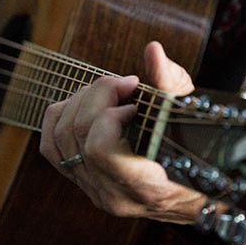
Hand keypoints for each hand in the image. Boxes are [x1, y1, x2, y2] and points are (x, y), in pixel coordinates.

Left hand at [40, 42, 207, 223]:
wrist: (188, 191)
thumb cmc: (194, 155)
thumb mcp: (189, 118)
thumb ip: (171, 83)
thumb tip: (152, 50)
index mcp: (145, 186)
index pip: (100, 149)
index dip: (111, 113)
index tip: (136, 101)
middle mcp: (113, 194)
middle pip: (77, 133)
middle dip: (98, 94)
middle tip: (124, 85)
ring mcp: (94, 190)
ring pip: (60, 136)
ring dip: (81, 101)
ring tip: (108, 94)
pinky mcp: (82, 181)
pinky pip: (51, 146)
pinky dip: (61, 117)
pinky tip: (85, 106)